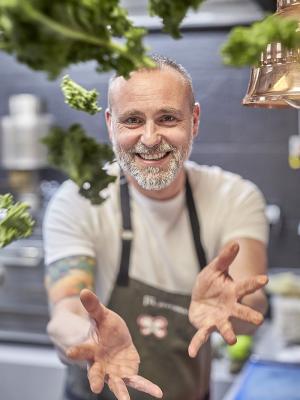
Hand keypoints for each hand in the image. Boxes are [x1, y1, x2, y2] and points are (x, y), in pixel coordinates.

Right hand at [67, 289, 162, 399]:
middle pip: (95, 374)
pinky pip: (138, 381)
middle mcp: (99, 364)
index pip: (81, 350)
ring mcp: (113, 371)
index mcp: (90, 349)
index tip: (71, 351)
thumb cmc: (103, 326)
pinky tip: (158, 393)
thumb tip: (84, 289)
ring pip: (117, 383)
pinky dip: (147, 386)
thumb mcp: (100, 314)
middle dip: (95, 380)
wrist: (112, 338)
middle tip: (95, 388)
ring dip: (121, 392)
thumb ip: (93, 306)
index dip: (77, 350)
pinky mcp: (128, 373)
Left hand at [188, 242, 267, 357]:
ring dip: (228, 333)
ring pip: (225, 327)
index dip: (254, 283)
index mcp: (233, 292)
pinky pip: (201, 336)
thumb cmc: (212, 284)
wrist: (203, 300)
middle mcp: (229, 308)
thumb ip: (224, 258)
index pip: (245, 286)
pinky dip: (196, 344)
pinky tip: (191, 353)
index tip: (264, 280)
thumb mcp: (215, 269)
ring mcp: (218, 319)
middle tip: (259, 320)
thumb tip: (235, 242)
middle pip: (240, 311)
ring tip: (232, 339)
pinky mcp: (206, 326)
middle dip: (249, 315)